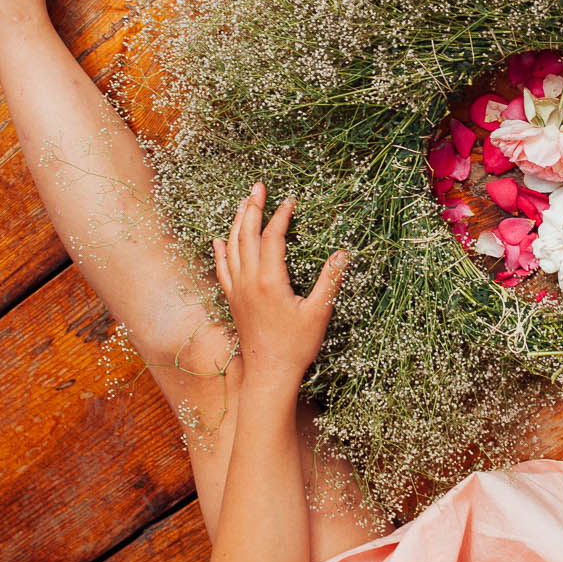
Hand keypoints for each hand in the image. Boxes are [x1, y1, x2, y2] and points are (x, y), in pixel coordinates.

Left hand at [213, 183, 347, 393]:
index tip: (291, 200)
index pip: (273, 237)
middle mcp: (249, 281)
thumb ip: (330, 280)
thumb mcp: (319, 312)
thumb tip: (343, 252)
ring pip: (232, 248)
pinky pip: (222, 269)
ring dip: (237, 223)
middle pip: (247, 235)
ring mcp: (237, 290)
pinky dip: (221, 251)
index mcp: (270, 280)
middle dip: (252, 208)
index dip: (281, 216)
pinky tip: (219, 240)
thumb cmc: (296, 346)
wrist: (269, 374)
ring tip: (242, 203)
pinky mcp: (233, 300)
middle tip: (258, 187)